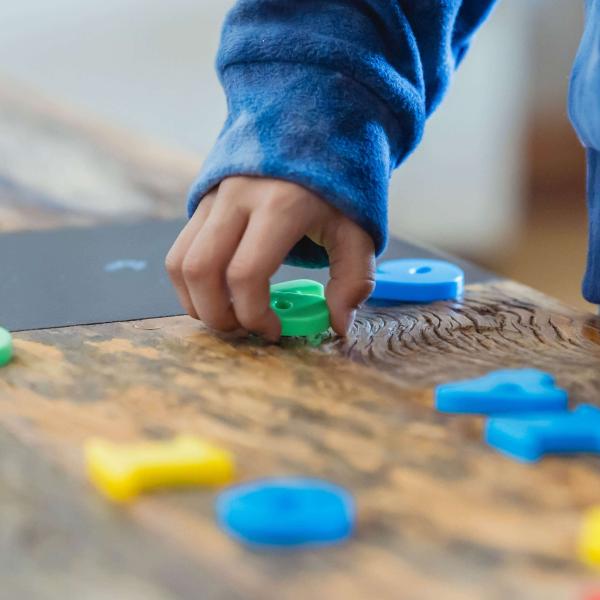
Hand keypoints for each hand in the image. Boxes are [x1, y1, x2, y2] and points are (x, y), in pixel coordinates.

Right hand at [166, 176, 374, 340]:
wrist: (314, 125)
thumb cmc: (340, 183)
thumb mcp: (359, 229)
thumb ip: (353, 280)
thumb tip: (337, 325)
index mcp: (280, 205)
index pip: (246, 274)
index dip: (254, 315)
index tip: (274, 330)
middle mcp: (237, 198)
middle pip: (201, 272)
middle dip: (218, 316)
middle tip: (244, 331)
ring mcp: (214, 196)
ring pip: (179, 263)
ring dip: (196, 302)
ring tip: (228, 317)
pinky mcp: (203, 200)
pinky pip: (179, 250)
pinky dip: (190, 283)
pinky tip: (217, 294)